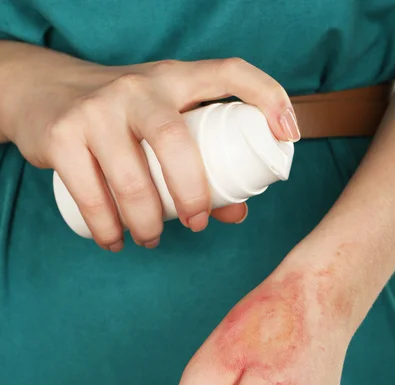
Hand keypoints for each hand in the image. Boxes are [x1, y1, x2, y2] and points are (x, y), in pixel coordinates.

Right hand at [4, 45, 299, 249]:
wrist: (46, 92)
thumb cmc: (122, 116)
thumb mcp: (161, 123)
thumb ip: (198, 159)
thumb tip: (235, 211)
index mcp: (174, 79)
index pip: (228, 72)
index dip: (267, 96)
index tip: (288, 135)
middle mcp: (136, 88)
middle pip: (174, 140)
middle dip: (192, 192)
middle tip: (196, 224)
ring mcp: (95, 110)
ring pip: (130, 176)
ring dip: (146, 222)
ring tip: (151, 239)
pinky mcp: (61, 135)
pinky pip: (89, 193)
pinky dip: (106, 227)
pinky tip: (113, 240)